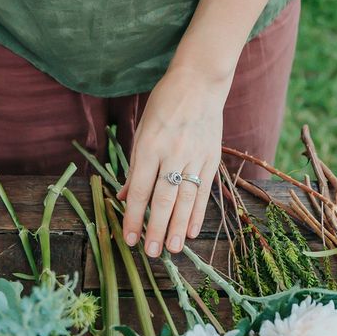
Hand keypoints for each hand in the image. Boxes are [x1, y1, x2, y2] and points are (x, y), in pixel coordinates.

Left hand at [119, 66, 227, 255]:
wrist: (199, 82)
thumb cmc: (164, 105)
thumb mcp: (142, 131)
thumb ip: (135, 167)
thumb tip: (125, 198)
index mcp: (150, 146)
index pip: (140, 189)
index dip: (134, 217)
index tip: (130, 238)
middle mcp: (172, 153)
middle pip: (163, 198)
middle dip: (156, 228)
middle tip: (152, 253)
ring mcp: (194, 156)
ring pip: (185, 199)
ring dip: (177, 227)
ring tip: (172, 249)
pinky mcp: (211, 158)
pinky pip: (204, 190)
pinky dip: (197, 212)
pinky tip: (191, 231)